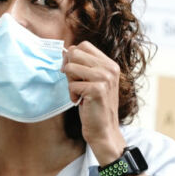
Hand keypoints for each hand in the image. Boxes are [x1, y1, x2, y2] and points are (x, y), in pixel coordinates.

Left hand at [62, 41, 125, 162]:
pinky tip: (81, 102)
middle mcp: (110, 68)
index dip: (72, 57)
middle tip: (77, 85)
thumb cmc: (94, 106)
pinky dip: (72, 95)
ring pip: (70, 68)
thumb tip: (65, 51)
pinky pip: (72, 85)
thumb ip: (82, 65)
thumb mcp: (91, 81)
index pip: (83, 45)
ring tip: (80, 93)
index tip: (73, 72)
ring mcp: (105, 78)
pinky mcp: (97, 90)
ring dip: (70, 83)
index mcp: (109, 64)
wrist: (104, 130)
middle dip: (69, 69)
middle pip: (74, 53)